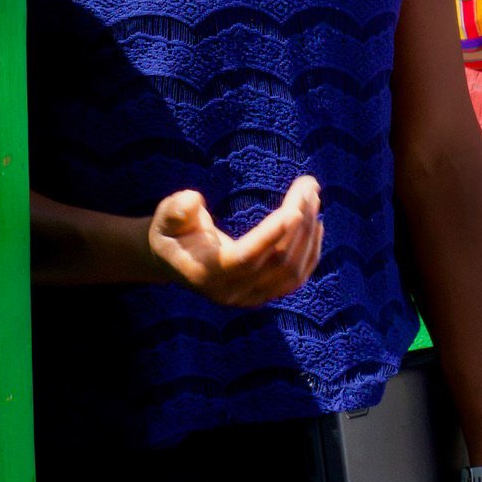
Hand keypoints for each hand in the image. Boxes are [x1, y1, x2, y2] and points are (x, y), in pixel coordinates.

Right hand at [147, 175, 322, 306]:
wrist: (174, 261)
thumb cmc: (172, 232)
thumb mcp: (165, 218)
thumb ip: (176, 210)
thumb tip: (193, 201)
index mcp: (206, 273)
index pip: (246, 258)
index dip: (271, 235)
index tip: (295, 209)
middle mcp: (232, 292)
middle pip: (276, 260)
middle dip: (298, 220)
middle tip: (308, 184)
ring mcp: (251, 297)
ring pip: (292, 270)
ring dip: (309, 232)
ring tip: (313, 196)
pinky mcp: (265, 294)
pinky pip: (296, 278)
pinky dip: (311, 251)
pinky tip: (316, 224)